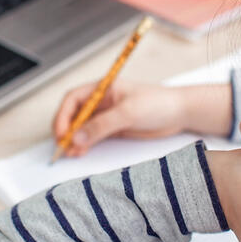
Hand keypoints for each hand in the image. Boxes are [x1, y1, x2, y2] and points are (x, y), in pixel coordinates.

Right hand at [52, 81, 188, 156]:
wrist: (179, 113)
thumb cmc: (158, 103)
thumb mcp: (128, 113)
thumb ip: (102, 125)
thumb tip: (77, 136)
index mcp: (102, 88)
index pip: (73, 99)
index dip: (63, 115)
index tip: (61, 132)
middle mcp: (101, 101)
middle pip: (74, 114)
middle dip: (66, 129)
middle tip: (63, 146)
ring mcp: (106, 116)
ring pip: (81, 127)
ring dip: (74, 139)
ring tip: (71, 153)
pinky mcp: (113, 129)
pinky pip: (92, 137)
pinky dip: (84, 144)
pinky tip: (80, 152)